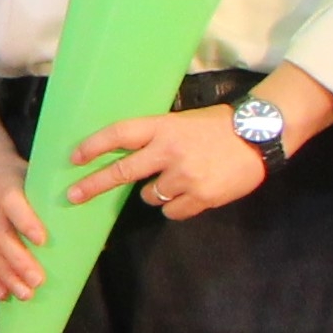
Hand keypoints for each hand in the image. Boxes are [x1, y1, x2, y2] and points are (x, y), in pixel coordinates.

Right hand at [0, 139, 49, 298]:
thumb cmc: (15, 176)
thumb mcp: (33, 176)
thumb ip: (55, 198)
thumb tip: (95, 228)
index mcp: (6, 192)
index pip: (14, 208)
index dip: (27, 223)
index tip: (42, 240)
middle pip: (3, 239)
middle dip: (20, 262)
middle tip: (38, 280)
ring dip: (9, 278)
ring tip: (26, 295)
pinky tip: (5, 296)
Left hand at [66, 104, 268, 218]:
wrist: (260, 135)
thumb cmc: (218, 126)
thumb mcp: (182, 122)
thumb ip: (157, 138)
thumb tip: (126, 155)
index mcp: (163, 127)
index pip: (120, 134)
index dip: (94, 146)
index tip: (74, 158)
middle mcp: (169, 151)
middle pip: (122, 171)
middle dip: (93, 185)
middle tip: (73, 195)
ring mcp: (185, 176)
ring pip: (149, 196)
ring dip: (156, 192)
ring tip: (181, 178)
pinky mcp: (201, 197)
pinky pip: (172, 211)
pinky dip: (178, 205)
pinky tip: (194, 190)